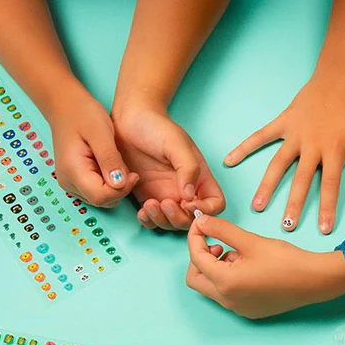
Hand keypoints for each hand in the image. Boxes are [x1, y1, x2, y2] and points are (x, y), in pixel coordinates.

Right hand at [49, 92, 138, 206]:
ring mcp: (70, 183)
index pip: (101, 197)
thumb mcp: (101, 133)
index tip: (134, 174)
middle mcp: (68, 182)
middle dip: (120, 190)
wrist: (66, 106)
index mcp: (73, 171)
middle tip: (129, 169)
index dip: (122, 190)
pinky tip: (113, 167)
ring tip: (119, 165)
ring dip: (115, 188)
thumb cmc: (83, 115)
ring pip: (101, 199)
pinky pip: (97, 191)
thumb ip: (110, 159)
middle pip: (101, 201)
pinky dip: (109, 184)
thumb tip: (120, 184)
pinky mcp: (75, 180)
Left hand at [112, 108, 224, 229]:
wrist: (129, 121)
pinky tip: (141, 210)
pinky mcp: (147, 198)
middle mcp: (185, 190)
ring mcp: (166, 196)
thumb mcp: (176, 143)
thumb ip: (188, 168)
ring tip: (149, 204)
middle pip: (192, 219)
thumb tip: (189, 195)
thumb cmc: (156, 127)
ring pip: (171, 223)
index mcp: (199, 177)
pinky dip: (148, 221)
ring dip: (162, 220)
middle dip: (179, 218)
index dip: (205, 210)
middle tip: (165, 203)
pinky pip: (152, 220)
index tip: (188, 202)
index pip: (215, 204)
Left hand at [185, 215, 344, 317]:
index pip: (196, 258)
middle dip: (201, 258)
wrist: (314, 281)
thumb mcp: (251, 241)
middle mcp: (227, 300)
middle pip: (196, 279)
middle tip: (217, 243)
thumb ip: (222, 230)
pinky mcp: (249, 310)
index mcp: (225, 283)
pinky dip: (229, 278)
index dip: (195, 237)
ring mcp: (238, 308)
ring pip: (212, 287)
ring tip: (239, 253)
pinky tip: (248, 266)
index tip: (202, 223)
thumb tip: (202, 221)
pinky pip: (228, 294)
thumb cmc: (286, 260)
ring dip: (216, 267)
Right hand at [224, 74, 344, 233]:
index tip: (324, 229)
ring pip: (278, 164)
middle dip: (294, 205)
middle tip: (286, 227)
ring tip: (258, 206)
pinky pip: (261, 136)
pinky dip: (245, 146)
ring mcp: (295, 134)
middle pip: (301, 180)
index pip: (330, 185)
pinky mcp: (284, 122)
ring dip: (268, 185)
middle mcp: (312, 145)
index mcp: (334, 150)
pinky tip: (229, 159)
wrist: (342, 75)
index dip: (328, 208)